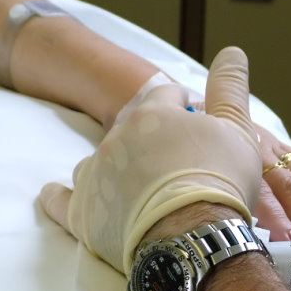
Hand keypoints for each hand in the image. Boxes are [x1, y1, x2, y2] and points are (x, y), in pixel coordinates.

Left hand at [38, 47, 259, 274]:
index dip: (182, 107)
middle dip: (151, 144)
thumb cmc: (219, 184)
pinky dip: (58, 198)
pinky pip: (59, 200)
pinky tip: (53, 195)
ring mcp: (95, 176)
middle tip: (173, 167)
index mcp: (152, 114)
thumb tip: (232, 51)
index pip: (165, 97)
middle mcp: (116, 139)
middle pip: (132, 133)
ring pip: (96, 163)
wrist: (195, 239)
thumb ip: (230, 88)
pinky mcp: (82, 214)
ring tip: (132, 189)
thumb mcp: (237, 130)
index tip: (192, 121)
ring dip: (111, 170)